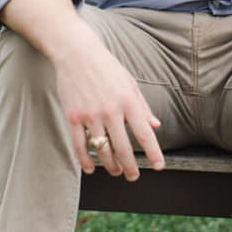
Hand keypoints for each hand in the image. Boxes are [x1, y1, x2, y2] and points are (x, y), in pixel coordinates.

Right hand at [55, 37, 163, 179]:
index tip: (158, 166)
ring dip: (110, 165)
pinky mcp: (73, 116)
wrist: (77, 54)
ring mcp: (91, 115)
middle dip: (130, 166)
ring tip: (116, 171)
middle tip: (134, 177)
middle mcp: (111, 111)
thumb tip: (156, 126)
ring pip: (102, 149)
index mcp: (129, 102)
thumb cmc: (107, 68)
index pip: (145, 134)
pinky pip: (79, 145)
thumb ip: (143, 107)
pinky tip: (91, 168)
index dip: (153, 153)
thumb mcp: (131, 84)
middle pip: (124, 148)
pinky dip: (85, 160)